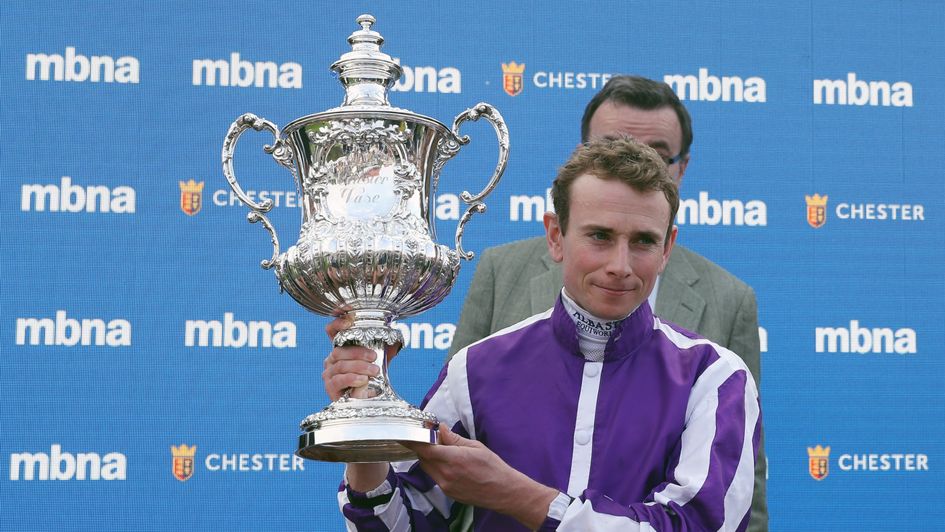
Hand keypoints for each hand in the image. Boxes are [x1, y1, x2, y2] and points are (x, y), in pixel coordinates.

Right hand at [321, 315, 399, 400]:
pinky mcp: (330, 387)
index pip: (332, 332)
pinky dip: (352, 379)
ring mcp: (329, 373)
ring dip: (359, 367)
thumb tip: (395, 339)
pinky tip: (363, 380)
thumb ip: (385, 349)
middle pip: (339, 351)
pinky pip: (339, 380)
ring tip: (374, 371)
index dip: (337, 324)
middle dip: (359, 353)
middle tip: (375, 357)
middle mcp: (331, 359)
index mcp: (341, 349)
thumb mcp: (379, 361)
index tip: (349, 321)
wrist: (367, 401)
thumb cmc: (370, 379)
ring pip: (341, 365)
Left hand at [404, 424, 557, 528]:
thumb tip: (439, 428)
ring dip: (429, 458)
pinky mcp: (448, 493)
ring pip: (428, 468)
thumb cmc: (492, 466)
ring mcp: (445, 486)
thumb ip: (454, 438)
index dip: (413, 441)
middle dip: (423, 447)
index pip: (425, 449)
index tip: (406, 434)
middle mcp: (446, 474)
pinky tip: (448, 463)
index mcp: (453, 459)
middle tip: (427, 438)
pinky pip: (435, 477)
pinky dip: (436, 468)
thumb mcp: (475, 446)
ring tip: (439, 450)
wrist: (503, 491)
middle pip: (423, 458)